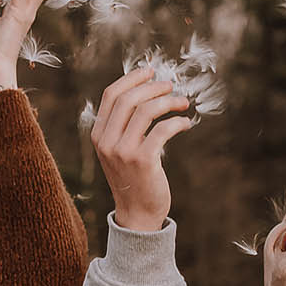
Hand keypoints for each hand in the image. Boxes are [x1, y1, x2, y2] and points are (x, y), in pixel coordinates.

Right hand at [91, 68, 194, 232]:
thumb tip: (145, 90)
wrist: (137, 213)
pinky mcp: (143, 160)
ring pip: (147, 110)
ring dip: (169, 101)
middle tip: (171, 86)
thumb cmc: (134, 177)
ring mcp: (123, 151)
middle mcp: (107, 141)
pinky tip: (186, 124)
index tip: (151, 71)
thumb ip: (123, 125)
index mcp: (98, 135)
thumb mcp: (119, 150)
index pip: (112, 94)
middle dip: (153, 87)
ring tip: (182, 103)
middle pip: (129, 98)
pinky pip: (163, 130)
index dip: (133, 78)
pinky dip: (178, 122)